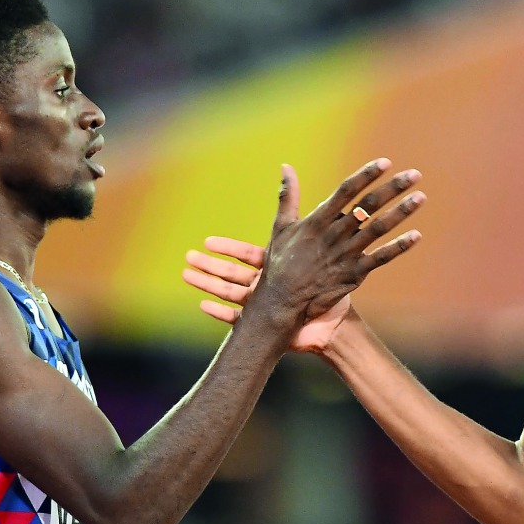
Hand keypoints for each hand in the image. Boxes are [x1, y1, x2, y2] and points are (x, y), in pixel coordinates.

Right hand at [184, 159, 424, 332]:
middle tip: (414, 175)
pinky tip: (416, 235)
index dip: (366, 175)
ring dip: (401, 212)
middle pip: (368, 206)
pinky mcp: (354, 274)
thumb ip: (288, 196)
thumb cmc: (280, 263)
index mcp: (317, 220)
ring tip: (420, 197)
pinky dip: (399, 247)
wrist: (281, 303)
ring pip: (378, 229)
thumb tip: (286, 167)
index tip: (385, 162)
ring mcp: (346, 254)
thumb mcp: (281, 227)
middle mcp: (334, 235)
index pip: (346, 191)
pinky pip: (381, 258)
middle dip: (392, 189)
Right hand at [184, 235, 353, 350]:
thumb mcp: (316, 253)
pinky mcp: (264, 326)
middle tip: (188, 257)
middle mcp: (269, 286)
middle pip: (233, 272)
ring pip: (229, 292)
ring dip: (208, 284)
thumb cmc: (331, 289)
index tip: (207, 241)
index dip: (227, 247)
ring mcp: (264, 306)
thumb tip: (316, 197)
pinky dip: (219, 312)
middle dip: (210, 264)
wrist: (336, 325)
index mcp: (279, 268)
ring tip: (186, 275)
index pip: (247, 255)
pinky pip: (236, 319)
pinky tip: (202, 305)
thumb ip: (308, 228)